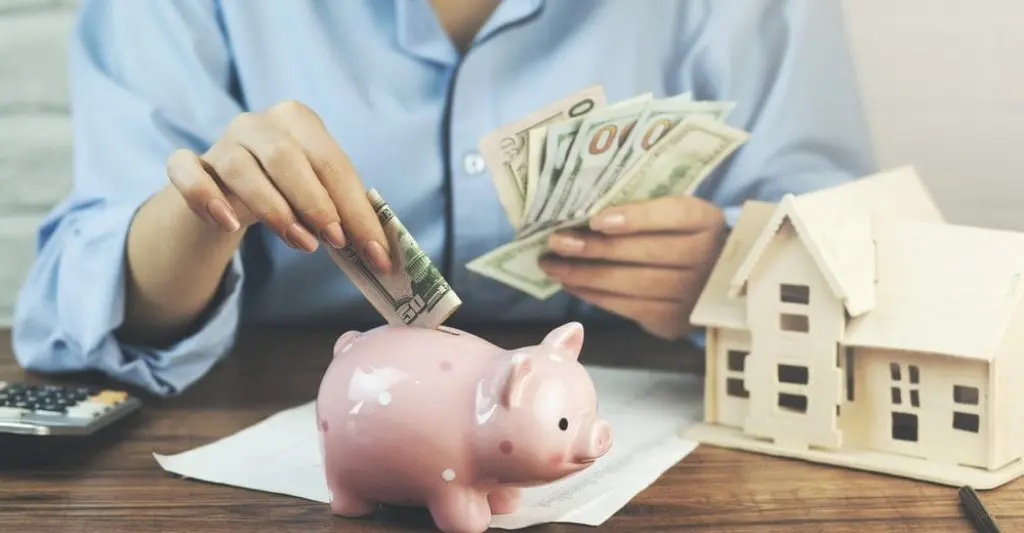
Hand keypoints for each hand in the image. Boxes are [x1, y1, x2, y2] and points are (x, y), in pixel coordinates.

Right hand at [165, 100, 391, 271]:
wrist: (227, 195)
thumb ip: (344, 214)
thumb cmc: (288, 192)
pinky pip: (187, 172)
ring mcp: (221, 141)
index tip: (375, 251)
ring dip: (274, 209)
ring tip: (302, 244)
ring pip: (241, 168)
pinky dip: (205, 197)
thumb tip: (378, 251)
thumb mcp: (319, 197)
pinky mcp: (188, 164)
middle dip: (316, 202)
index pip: (332, 163)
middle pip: (286, 157)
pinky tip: (228, 225)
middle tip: (337, 241)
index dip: (356, 209)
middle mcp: (258, 122)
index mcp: (299, 120)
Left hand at [540, 195, 726, 340]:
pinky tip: (571, 284)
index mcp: (705, 220)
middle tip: (556, 242)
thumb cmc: (675, 236)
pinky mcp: (673, 321)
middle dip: (595, 247)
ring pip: (632, 283)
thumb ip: (640, 208)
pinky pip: (627, 307)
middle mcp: (706, 258)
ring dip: (586, 274)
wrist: (706, 282)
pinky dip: (595, 296)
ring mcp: (692, 294)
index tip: (596, 220)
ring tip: (553, 266)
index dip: (636, 217)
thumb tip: (583, 213)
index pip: (674, 214)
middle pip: (646, 252)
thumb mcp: (669, 215)